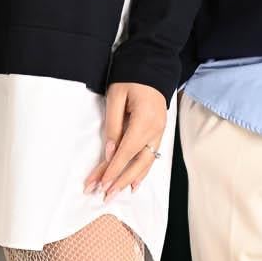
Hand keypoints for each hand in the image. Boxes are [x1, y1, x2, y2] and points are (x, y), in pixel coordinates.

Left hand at [84, 82, 168, 199]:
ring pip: (146, 162)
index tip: (101, 184)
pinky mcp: (159, 131)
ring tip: (117, 193)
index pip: (126, 152)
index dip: (113, 170)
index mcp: (145, 120)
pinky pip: (151, 155)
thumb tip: (111, 152)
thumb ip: (113, 126)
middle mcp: (156, 130)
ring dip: (130, 179)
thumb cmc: (130, 77)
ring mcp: (160, 131)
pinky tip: (134, 183)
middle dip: (120, 181)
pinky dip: (142, 171)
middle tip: (105, 195)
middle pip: (138, 163)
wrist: (151, 65)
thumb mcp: (116, 97)